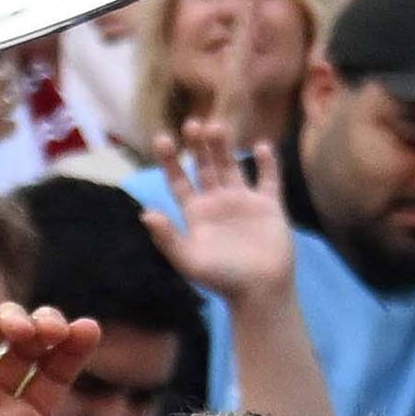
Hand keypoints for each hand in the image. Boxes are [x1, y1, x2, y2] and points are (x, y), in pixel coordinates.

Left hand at [142, 120, 297, 300]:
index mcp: (196, 213)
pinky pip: (268, 179)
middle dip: (198, 146)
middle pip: (205, 166)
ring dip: (224, 147)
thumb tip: (145, 212)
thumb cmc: (222, 280)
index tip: (162, 138)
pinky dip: (267, 163)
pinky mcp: (269, 206)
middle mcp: (217, 202)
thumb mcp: (189, 261)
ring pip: (232, 166)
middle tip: (192, 123)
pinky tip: (261, 147)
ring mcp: (244, 202)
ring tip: (217, 126)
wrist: (260, 292)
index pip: (179, 181)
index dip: (170, 161)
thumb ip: (167, 238)